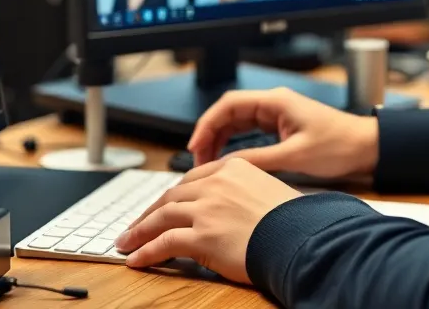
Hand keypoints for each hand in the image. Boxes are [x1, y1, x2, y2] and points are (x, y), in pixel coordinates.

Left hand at [115, 157, 300, 282]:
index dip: (172, 196)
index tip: (161, 206)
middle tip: (135, 226)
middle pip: (172, 196)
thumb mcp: (268, 192)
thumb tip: (233, 210)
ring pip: (161, 217)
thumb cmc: (294, 221)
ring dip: (139, 232)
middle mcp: (216, 184)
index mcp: (233, 168)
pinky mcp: (201, 236)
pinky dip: (146, 252)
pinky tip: (136, 259)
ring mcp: (206, 209)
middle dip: (149, 213)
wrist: (301, 237)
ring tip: (126, 244)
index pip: (191, 179)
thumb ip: (244, 193)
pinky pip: (163, 244)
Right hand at [189, 87, 378, 178]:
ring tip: (208, 164)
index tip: (194, 146)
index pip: (228, 104)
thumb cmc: (339, 145)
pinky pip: (249, 132)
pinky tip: (227, 161)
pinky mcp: (281, 127)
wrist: (366, 147)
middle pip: (229, 113)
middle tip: (197, 160)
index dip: (207, 124)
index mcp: (275, 102)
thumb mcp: (294, 156)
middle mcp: (273, 104)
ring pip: (237, 123)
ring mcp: (277, 114)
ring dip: (220, 141)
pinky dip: (234, 145)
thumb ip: (259, 160)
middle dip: (210, 135)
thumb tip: (227, 167)